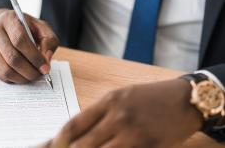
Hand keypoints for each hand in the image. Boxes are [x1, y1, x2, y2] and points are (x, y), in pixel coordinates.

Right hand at [0, 8, 58, 82]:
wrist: (5, 26)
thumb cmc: (27, 28)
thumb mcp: (42, 28)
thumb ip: (49, 41)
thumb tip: (46, 60)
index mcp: (9, 19)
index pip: (20, 40)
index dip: (34, 57)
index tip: (45, 67)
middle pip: (13, 58)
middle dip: (30, 71)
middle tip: (41, 74)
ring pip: (5, 70)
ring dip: (23, 78)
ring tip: (33, 75)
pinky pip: (0, 75)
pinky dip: (15, 79)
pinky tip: (23, 75)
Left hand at [43, 79, 203, 147]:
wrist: (185, 100)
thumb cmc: (151, 96)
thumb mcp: (122, 96)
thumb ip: (100, 113)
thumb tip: (78, 132)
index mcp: (110, 101)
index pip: (75, 123)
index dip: (59, 138)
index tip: (53, 145)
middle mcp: (118, 117)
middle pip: (83, 144)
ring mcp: (134, 134)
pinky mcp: (148, 147)